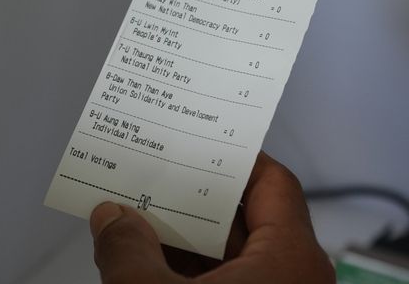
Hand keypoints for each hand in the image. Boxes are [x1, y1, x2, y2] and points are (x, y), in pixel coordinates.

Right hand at [88, 153, 332, 282]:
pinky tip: (151, 269)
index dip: (233, 157)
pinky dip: (192, 276)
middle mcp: (296, 279)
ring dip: (188, 245)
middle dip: (194, 202)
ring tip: (139, 224)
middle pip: (249, 221)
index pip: (273, 182)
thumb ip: (129, 251)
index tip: (199, 138)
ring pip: (235, 261)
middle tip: (155, 178)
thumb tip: (112, 220)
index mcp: (294, 259)